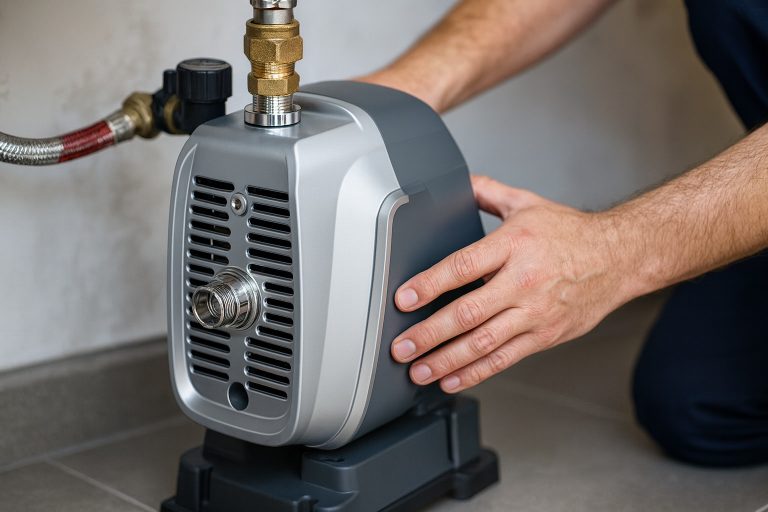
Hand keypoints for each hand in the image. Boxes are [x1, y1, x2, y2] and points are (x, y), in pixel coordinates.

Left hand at [391, 175, 633, 392]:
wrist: (620, 258)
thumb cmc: (572, 233)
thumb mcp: (527, 203)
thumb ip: (488, 192)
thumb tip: (458, 182)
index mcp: (514, 245)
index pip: (463, 266)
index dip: (429, 284)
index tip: (404, 299)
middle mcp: (524, 281)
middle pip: (468, 312)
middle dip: (429, 333)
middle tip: (401, 347)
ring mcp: (535, 312)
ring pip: (483, 342)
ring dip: (446, 360)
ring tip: (418, 370)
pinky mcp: (545, 335)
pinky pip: (505, 358)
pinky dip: (475, 372)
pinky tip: (451, 378)